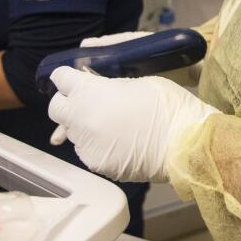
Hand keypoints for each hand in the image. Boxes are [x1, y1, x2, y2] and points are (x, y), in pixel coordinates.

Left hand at [47, 67, 218, 182]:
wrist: (184, 144)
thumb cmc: (167, 106)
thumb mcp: (137, 81)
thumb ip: (108, 85)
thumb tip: (96, 89)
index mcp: (90, 92)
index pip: (61, 79)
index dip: (68, 77)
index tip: (73, 78)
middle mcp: (80, 118)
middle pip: (56, 108)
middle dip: (67, 101)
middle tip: (85, 100)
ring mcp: (86, 144)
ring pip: (71, 131)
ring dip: (83, 124)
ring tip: (109, 122)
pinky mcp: (95, 164)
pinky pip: (86, 149)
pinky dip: (96, 143)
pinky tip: (116, 140)